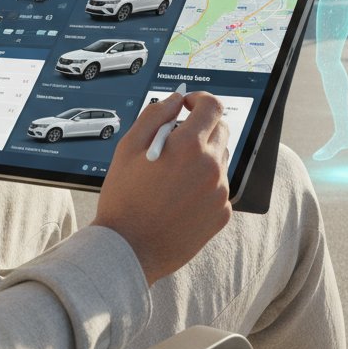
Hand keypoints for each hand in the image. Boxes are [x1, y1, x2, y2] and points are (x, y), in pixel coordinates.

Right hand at [93, 91, 231, 285]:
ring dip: (203, 157)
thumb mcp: (128, 147)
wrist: (129, 249)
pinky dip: (204, 185)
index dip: (199, 100)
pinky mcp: (222, 213)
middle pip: (220, 130)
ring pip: (219, 159)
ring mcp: (220, 192)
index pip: (212, 107)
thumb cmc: (124, 197)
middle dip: (201, 128)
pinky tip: (180, 197)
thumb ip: (155, 115)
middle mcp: (211, 166)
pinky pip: (219, 187)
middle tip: (176, 143)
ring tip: (174, 175)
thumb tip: (176, 99)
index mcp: (189, 146)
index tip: (187, 106)